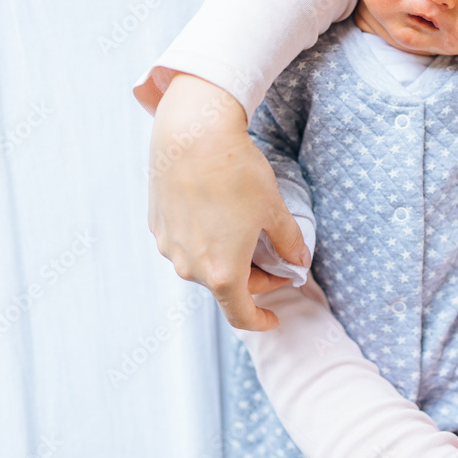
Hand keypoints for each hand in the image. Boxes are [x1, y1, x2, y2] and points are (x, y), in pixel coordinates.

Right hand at [148, 73, 310, 329]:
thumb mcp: (274, 210)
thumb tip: (299, 261)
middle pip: (226, 287)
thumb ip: (288, 243)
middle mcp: (191, 267)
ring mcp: (170, 247)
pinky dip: (206, 241)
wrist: (194, 136)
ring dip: (227, 259)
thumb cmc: (238, 174)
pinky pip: (186, 245)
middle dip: (254, 279)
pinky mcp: (158, 226)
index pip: (241, 315)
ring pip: (204, 265)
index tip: (275, 317)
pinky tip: (219, 215)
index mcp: (223, 273)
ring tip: (246, 232)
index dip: (261, 321)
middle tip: (276, 259)